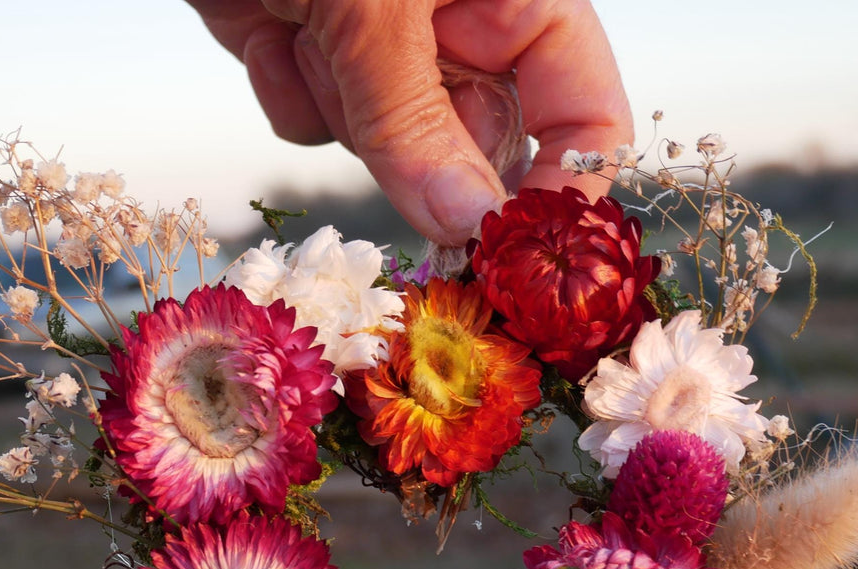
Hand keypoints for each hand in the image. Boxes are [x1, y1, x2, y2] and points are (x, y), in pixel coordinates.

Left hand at [186, 0, 632, 244]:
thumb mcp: (375, 6)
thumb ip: (417, 120)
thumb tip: (468, 225)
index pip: (585, 112)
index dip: (562, 188)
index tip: (514, 255)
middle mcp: (462, 24)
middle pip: (479, 147)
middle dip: (427, 160)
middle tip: (388, 147)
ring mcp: (385, 43)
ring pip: (389, 147)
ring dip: (344, 111)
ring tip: (310, 30)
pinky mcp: (314, 50)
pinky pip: (319, 124)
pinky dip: (289, 91)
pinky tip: (271, 27)